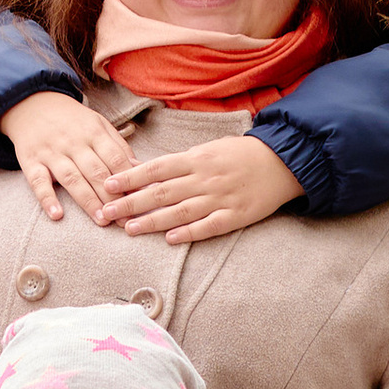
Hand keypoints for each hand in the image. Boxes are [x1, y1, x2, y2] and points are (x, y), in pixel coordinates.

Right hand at [0, 91, 134, 226]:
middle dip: (113, 197)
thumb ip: (118, 147)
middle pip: (97, 171)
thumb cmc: (71, 121)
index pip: (115, 158)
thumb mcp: (98, 124)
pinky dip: (47, 199)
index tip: (140, 200)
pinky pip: (38, 182)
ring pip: (72, 179)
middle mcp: (73, 142)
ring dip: (88, 201)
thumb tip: (140, 170)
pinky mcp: (30, 161)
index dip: (128, 180)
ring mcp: (51, 152)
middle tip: (125, 219)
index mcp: (93, 132)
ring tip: (102, 220)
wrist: (31, 104)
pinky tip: (57, 215)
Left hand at [96, 135, 298, 244]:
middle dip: (130, 203)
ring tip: (128, 229)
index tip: (107, 185)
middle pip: (161, 192)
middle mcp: (204, 178)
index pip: (155, 168)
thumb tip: (148, 173)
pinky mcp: (235, 215)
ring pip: (179, 211)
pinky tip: (169, 239)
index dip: (130, 177)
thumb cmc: (240, 154)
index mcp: (196, 158)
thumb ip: (181, 163)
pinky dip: (188, 233)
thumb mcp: (208, 149)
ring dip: (152, 221)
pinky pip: (208, 226)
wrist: (282, 161)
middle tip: (106, 212)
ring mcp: (219, 198)